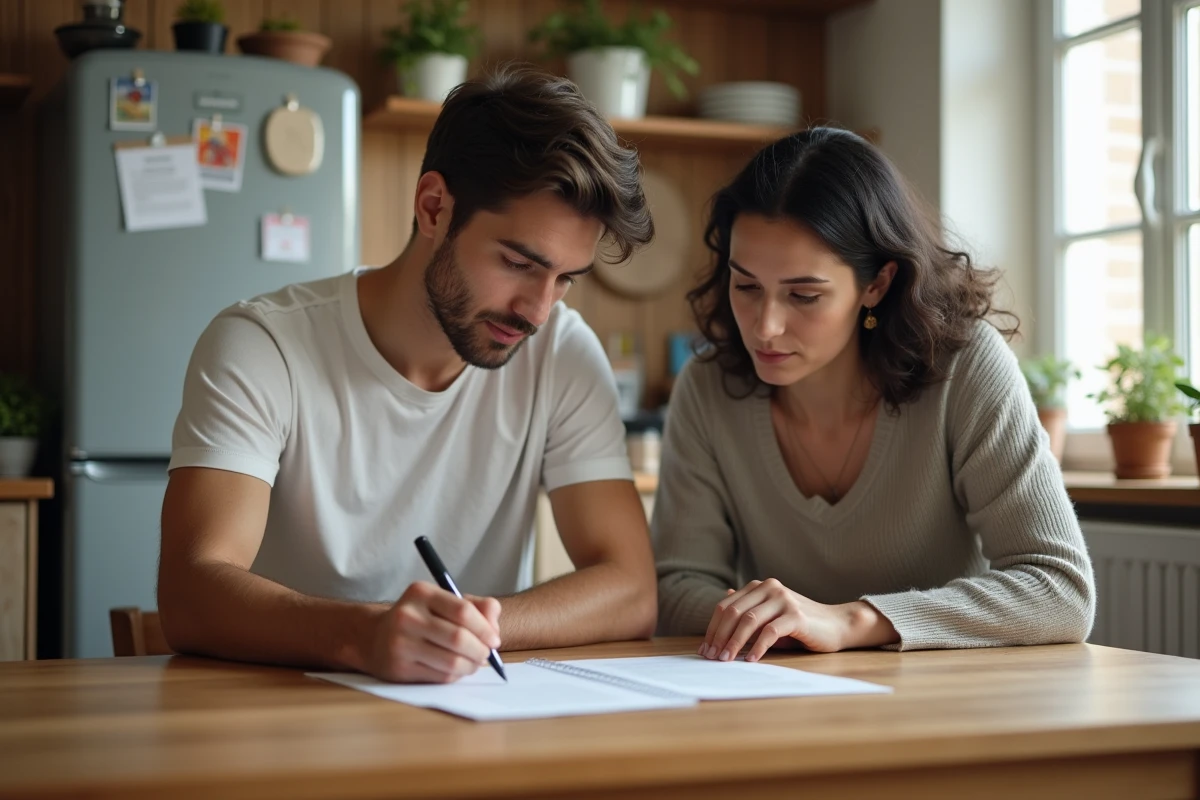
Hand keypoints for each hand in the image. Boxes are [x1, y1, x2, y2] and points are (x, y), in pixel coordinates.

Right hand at [362, 581, 500, 682]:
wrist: (375, 638)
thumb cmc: (421, 618)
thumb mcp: (444, 602)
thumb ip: (477, 608)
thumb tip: (494, 628)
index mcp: (421, 593)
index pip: (463, 611)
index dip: (485, 628)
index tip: (494, 639)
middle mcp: (407, 616)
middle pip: (458, 638)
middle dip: (481, 650)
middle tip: (486, 654)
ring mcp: (400, 643)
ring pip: (451, 661)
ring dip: (471, 666)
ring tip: (475, 663)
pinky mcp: (398, 668)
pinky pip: (440, 676)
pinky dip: (456, 675)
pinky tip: (456, 669)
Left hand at [700, 579, 895, 661]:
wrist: (837, 625)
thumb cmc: (800, 625)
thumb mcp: (770, 615)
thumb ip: (748, 610)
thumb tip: (722, 605)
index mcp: (759, 587)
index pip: (726, 606)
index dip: (713, 628)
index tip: (705, 649)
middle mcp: (770, 588)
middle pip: (733, 613)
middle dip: (719, 637)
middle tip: (711, 657)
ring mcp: (783, 599)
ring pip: (749, 621)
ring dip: (734, 643)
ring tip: (726, 660)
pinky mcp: (796, 616)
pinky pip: (770, 632)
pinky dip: (758, 647)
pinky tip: (751, 660)